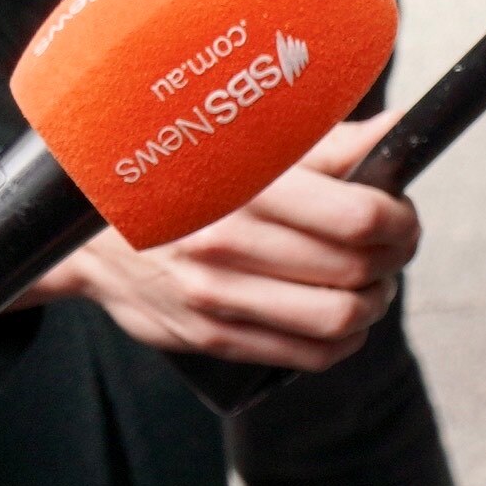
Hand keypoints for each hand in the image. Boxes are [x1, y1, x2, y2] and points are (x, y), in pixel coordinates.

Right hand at [34, 113, 417, 372]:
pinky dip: (344, 340)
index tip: (400, 213)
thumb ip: (325, 144)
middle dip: (393, 259)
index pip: (357, 216)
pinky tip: (343, 317)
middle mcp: (226, 242)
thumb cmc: (179, 177)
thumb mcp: (243, 143)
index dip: (398, 219)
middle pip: (356, 269)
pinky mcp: (211, 337)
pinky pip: (307, 355)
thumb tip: (396, 130)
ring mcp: (216, 296)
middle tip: (393, 244)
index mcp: (242, 182)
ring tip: (372, 282)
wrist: (84, 233)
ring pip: (338, 320)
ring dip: (373, 303)